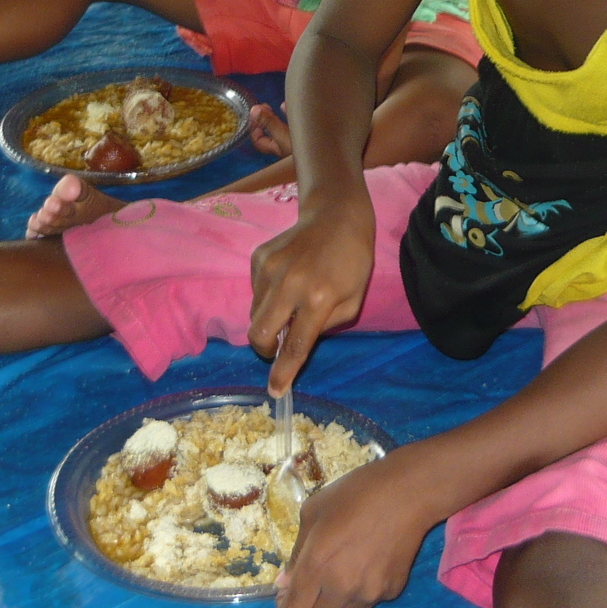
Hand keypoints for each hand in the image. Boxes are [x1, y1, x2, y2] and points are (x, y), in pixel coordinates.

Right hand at [248, 191, 375, 394]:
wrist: (336, 216)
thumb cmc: (351, 262)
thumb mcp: (352, 302)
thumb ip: (324, 327)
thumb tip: (294, 342)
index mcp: (319, 298)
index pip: (295, 344)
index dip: (283, 372)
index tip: (275, 390)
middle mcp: (290, 283)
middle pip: (259, 332)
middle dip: (264, 349)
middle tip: (277, 347)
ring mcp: (270, 268)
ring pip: (254, 314)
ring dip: (268, 320)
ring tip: (289, 304)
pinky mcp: (258, 257)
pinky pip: (255, 292)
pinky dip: (267, 298)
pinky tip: (286, 281)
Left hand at [275, 449, 433, 607]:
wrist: (408, 493)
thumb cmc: (356, 493)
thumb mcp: (313, 510)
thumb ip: (296, 552)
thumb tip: (285, 583)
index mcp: (317, 565)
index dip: (286, 607)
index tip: (288, 596)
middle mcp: (341, 588)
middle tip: (311, 591)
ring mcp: (368, 594)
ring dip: (333, 607)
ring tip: (339, 576)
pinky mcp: (390, 592)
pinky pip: (367, 602)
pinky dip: (360, 594)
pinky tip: (367, 565)